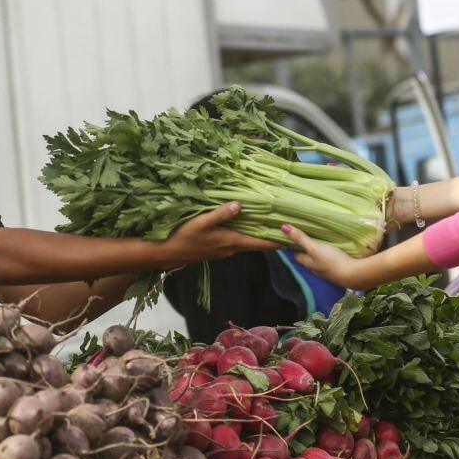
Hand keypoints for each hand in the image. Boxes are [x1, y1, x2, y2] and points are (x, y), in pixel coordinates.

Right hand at [157, 203, 276, 268]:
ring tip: (272, 223)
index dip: (277, 241)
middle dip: (272, 236)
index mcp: (230, 241)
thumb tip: (240, 205)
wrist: (165, 253)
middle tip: (287, 227)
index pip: (259, 243)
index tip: (293, 238)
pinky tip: (246, 224)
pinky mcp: (216, 247)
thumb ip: (220, 214)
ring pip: (246, 241)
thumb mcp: (201, 222)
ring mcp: (223, 249)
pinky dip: (245, 233)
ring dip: (259, 234)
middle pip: (256, 243)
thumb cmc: (182, 237)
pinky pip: (236, 239)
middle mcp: (230, 248)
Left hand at [280, 225, 376, 290]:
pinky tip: (334, 248)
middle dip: (306, 248)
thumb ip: (300, 238)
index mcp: (308, 263)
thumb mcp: (314, 247)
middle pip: (307, 257)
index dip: (293, 246)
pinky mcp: (338, 268)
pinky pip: (331, 260)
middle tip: (307, 234)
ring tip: (320, 239)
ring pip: (319, 259)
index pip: (296, 254)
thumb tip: (283, 228)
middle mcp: (316, 268)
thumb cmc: (331, 261)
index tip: (292, 235)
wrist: (353, 274)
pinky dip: (330, 254)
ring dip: (319, 251)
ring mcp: (327, 269)